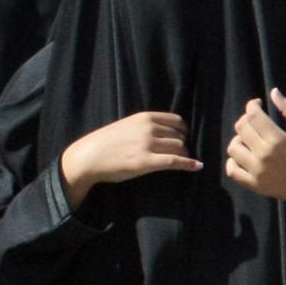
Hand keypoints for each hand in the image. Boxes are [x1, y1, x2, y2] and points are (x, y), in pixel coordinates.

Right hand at [59, 111, 202, 210]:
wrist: (88, 157)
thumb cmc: (105, 143)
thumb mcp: (126, 126)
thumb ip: (145, 126)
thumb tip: (166, 134)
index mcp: (144, 118)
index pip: (176, 121)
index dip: (182, 131)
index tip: (181, 139)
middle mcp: (149, 128)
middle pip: (179, 136)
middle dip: (181, 145)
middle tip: (178, 154)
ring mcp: (148, 145)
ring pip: (179, 148)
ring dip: (183, 155)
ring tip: (182, 161)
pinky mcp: (146, 162)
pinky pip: (175, 161)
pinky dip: (189, 164)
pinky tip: (197, 166)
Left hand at [225, 89, 285, 222]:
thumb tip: (274, 91)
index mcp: (278, 140)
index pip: (253, 116)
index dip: (252, 106)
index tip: (257, 104)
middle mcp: (264, 155)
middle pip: (241, 129)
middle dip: (246, 119)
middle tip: (255, 120)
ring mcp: (256, 172)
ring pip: (233, 148)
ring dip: (238, 139)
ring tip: (250, 139)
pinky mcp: (253, 185)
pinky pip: (232, 171)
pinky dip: (233, 162)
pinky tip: (243, 156)